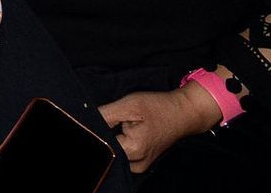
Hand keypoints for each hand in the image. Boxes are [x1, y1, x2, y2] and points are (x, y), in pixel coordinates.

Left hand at [98, 83, 219, 172]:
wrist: (183, 113)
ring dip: (112, 139)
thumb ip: (105, 115)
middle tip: (117, 120)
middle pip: (108, 149)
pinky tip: (124, 131)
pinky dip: (119, 143)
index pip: (102, 143)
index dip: (97, 130)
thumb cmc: (157, 107)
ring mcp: (140, 165)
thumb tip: (87, 121)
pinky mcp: (141, 162)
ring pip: (114, 152)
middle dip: (105, 135)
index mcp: (133, 150)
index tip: (103, 120)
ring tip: (123, 124)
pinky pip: (122, 154)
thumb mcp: (128, 105)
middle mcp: (136, 163)